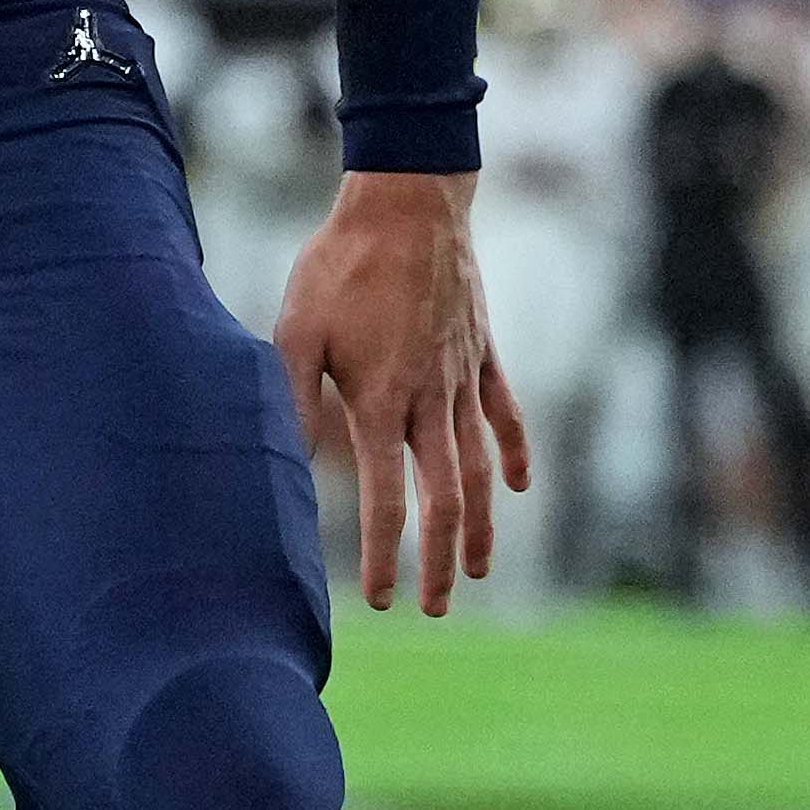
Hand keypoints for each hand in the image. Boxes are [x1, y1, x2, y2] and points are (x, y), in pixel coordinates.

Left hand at [276, 168, 531, 615]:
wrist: (409, 201)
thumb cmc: (341, 264)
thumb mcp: (297, 330)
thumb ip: (292, 400)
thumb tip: (287, 465)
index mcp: (380, 400)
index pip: (387, 498)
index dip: (385, 554)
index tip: (380, 599)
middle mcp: (430, 399)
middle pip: (446, 498)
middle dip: (443, 559)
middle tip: (437, 608)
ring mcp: (464, 377)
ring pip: (482, 467)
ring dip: (483, 524)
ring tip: (480, 569)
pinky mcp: (485, 353)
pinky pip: (508, 413)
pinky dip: (517, 453)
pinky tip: (522, 487)